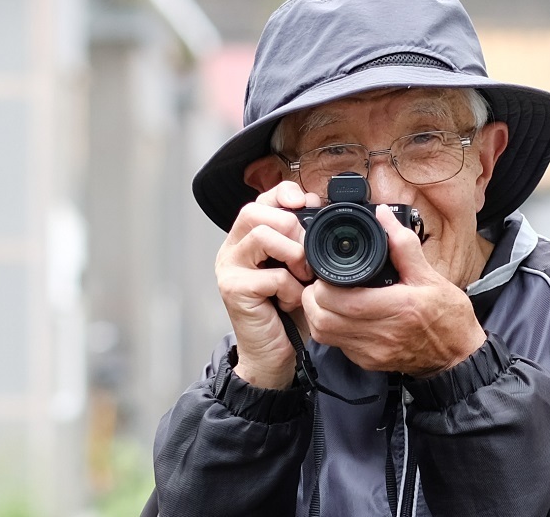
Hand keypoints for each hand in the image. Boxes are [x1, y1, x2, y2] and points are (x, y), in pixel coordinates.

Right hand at [215, 181, 319, 388]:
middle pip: (255, 212)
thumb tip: (320, 209)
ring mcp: (229, 268)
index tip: (307, 204)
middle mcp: (233, 249)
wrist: (274, 354)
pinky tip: (292, 301)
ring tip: (304, 275)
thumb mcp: (300, 269)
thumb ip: (303, 240)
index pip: (260, 200)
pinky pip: (270, 275)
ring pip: (260, 236)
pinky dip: (290, 288)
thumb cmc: (288, 311)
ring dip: (293, 253)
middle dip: (291, 226)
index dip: (284, 195)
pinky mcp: (234, 291)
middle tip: (308, 254)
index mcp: (248, 238)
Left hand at [301, 204, 486, 376]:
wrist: (458, 357)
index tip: (326, 272)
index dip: (324, 285)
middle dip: (314, 298)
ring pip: (324, 335)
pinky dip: (331, 328)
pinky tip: (341, 315)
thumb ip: (403, 245)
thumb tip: (382, 216)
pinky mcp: (368, 363)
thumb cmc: (448, 316)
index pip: (342, 300)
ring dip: (318, 314)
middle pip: (324, 320)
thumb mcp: (430, 276)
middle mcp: (382, 333)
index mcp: (398, 307)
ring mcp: (373, 352)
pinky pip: (337, 345)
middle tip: (321, 283)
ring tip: (326, 297)